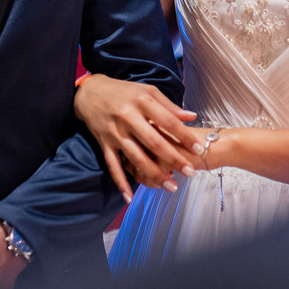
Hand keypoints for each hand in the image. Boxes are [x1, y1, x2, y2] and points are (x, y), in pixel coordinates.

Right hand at [74, 74, 204, 199]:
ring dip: (153, 174)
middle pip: (153, 142)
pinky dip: (120, 182)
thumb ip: (169, 106)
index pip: (167, 121)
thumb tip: (192, 117)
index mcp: (142, 101)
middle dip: (173, 159)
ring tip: (170, 186)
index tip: (198, 149)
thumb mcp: (147, 91)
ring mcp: (115, 132)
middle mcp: (128, 117)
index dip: (184, 136)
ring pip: (136, 157)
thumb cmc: (124, 91)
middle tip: (189, 172)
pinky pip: (113, 166)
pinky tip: (129, 197)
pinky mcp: (104, 144)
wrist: (89, 93)